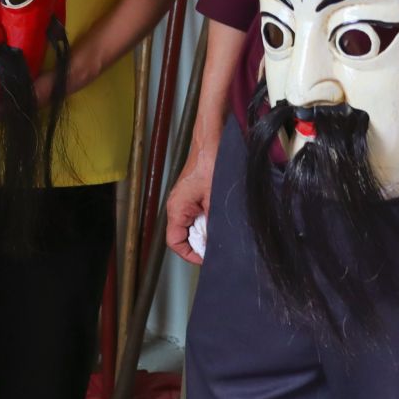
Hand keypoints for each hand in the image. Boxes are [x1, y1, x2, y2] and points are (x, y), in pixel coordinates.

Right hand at [164, 142, 214, 265]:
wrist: (211, 140)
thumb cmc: (210, 162)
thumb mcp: (215, 197)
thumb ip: (214, 222)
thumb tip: (216, 244)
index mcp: (177, 208)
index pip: (175, 242)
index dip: (191, 255)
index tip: (208, 258)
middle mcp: (177, 206)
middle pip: (185, 237)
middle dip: (202, 244)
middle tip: (220, 244)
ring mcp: (185, 202)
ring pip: (194, 227)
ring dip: (208, 232)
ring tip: (223, 231)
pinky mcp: (194, 197)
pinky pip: (199, 217)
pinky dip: (210, 221)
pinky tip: (222, 219)